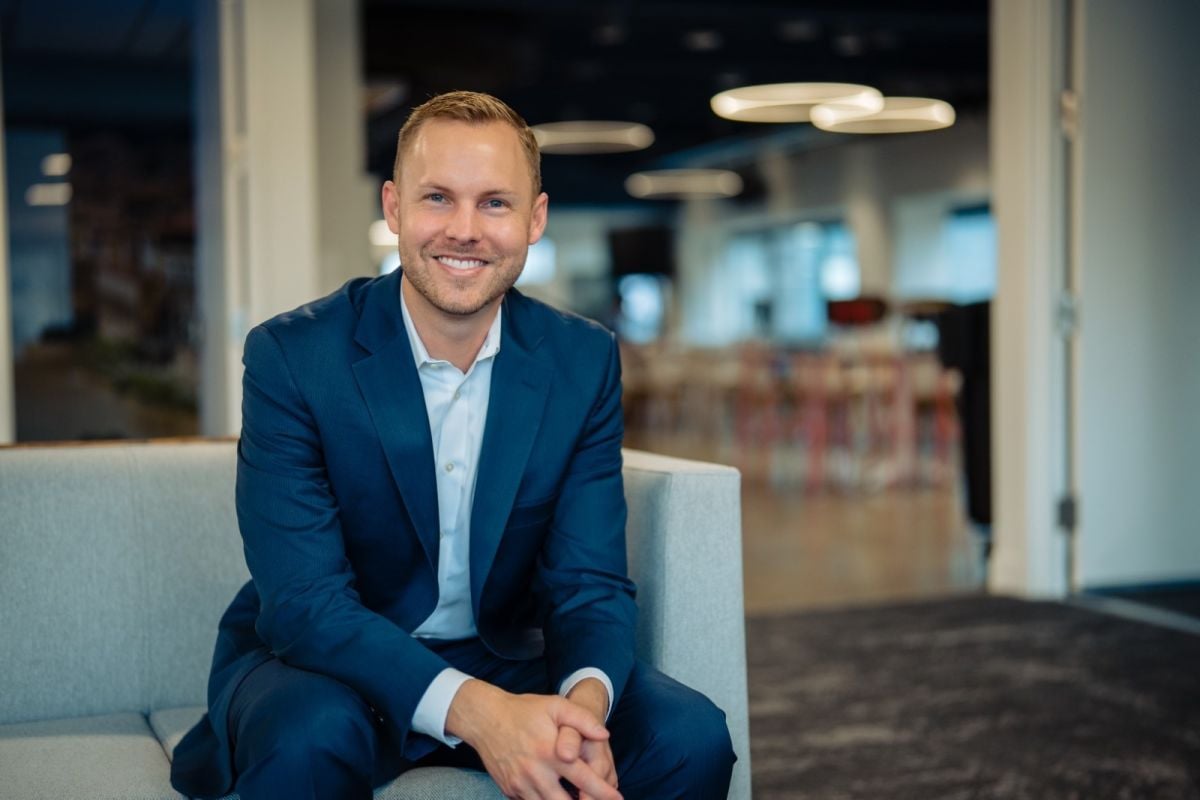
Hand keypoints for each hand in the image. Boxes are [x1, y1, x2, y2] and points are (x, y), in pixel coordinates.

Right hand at [447, 680, 620, 799]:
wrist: (485, 719)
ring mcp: (520, 785)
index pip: (584, 780)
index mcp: (550, 752)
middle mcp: (536, 773)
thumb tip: (605, 735)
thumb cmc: (524, 711)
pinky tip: (555, 795)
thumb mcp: (555, 706)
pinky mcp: (510, 791)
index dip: (603, 792)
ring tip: (576, 798)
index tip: (618, 798)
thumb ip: (582, 719)